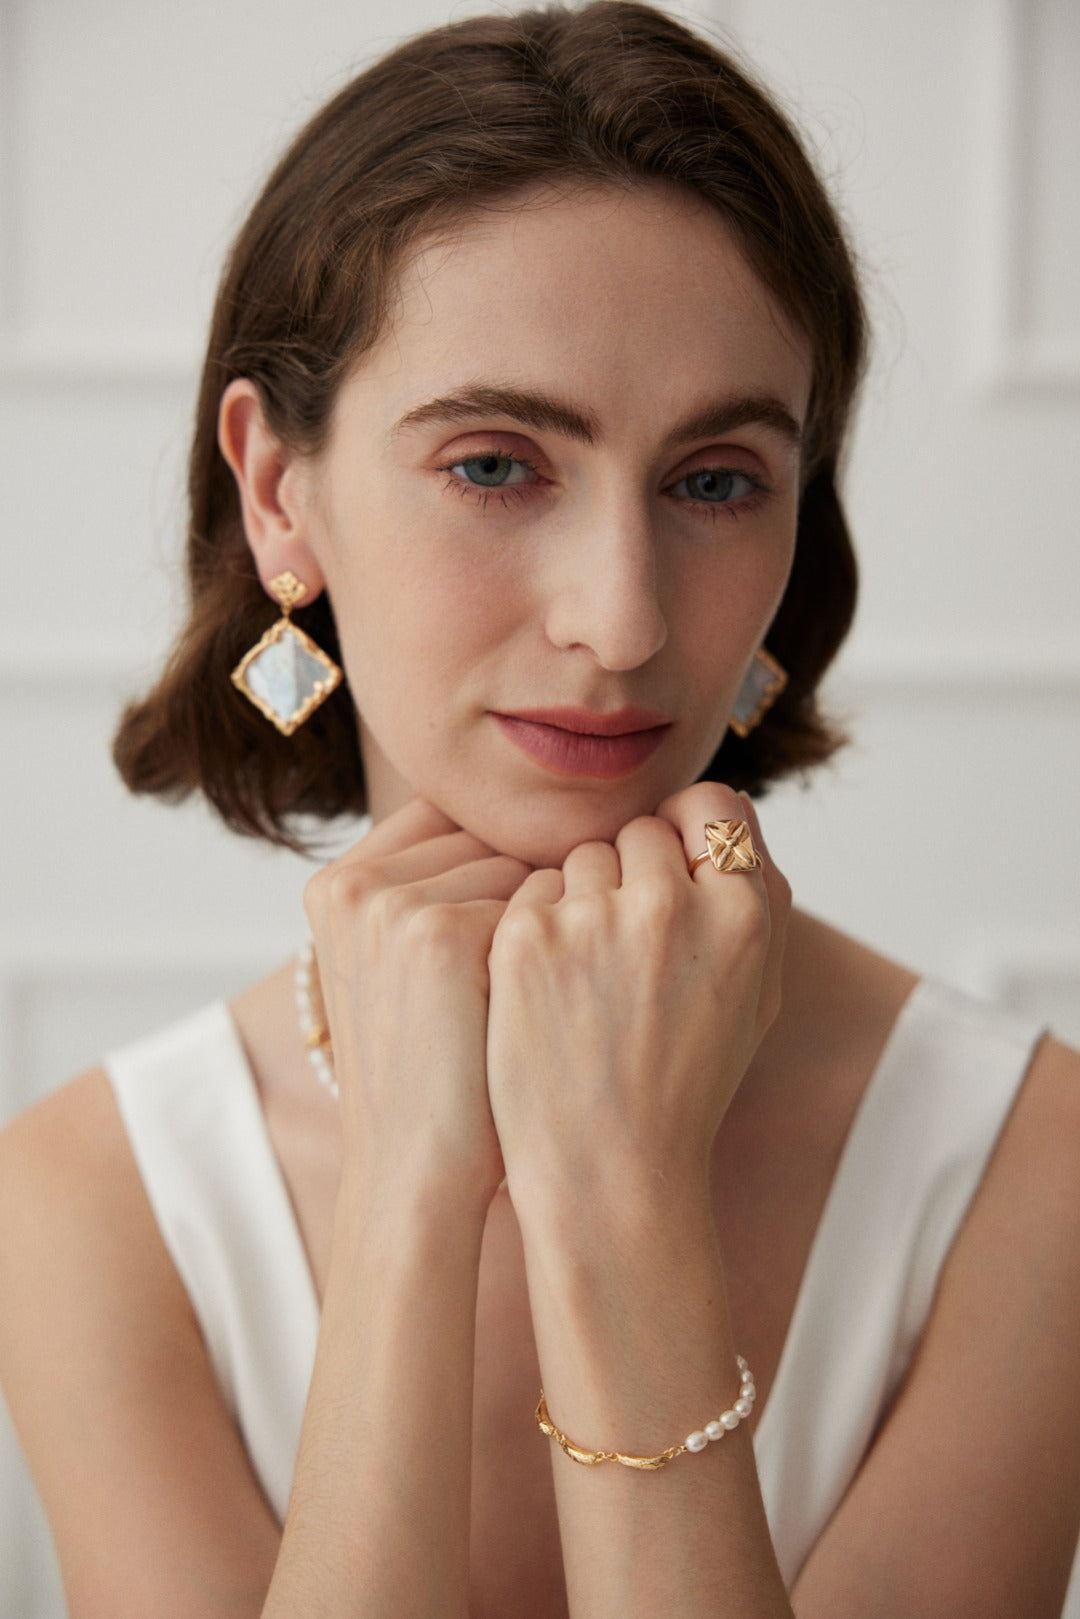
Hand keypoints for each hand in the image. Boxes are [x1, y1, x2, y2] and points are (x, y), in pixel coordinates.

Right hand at [303, 798, 530, 1205]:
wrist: (415, 1171)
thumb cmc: (429, 1073)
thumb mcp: (397, 966)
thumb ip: (428, 887)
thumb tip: (520, 826)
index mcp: (335, 884)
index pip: (447, 821)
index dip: (491, 872)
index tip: (500, 939)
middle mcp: (353, 883)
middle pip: (486, 840)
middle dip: (516, 899)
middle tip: (504, 986)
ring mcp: (390, 904)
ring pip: (519, 868)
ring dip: (538, 926)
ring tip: (511, 1002)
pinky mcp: (440, 932)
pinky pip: (539, 904)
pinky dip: (551, 954)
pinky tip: (527, 1010)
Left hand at [485, 783, 788, 1208]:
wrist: (610, 1171)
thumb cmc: (686, 1084)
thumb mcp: (757, 996)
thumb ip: (758, 900)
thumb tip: (729, 815)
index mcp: (744, 915)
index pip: (714, 803)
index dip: (688, 828)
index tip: (670, 861)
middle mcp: (672, 906)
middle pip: (641, 830)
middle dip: (632, 873)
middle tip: (625, 948)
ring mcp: (593, 919)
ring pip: (582, 857)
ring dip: (581, 899)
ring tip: (589, 980)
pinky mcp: (527, 938)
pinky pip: (532, 890)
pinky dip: (538, 928)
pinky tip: (549, 989)